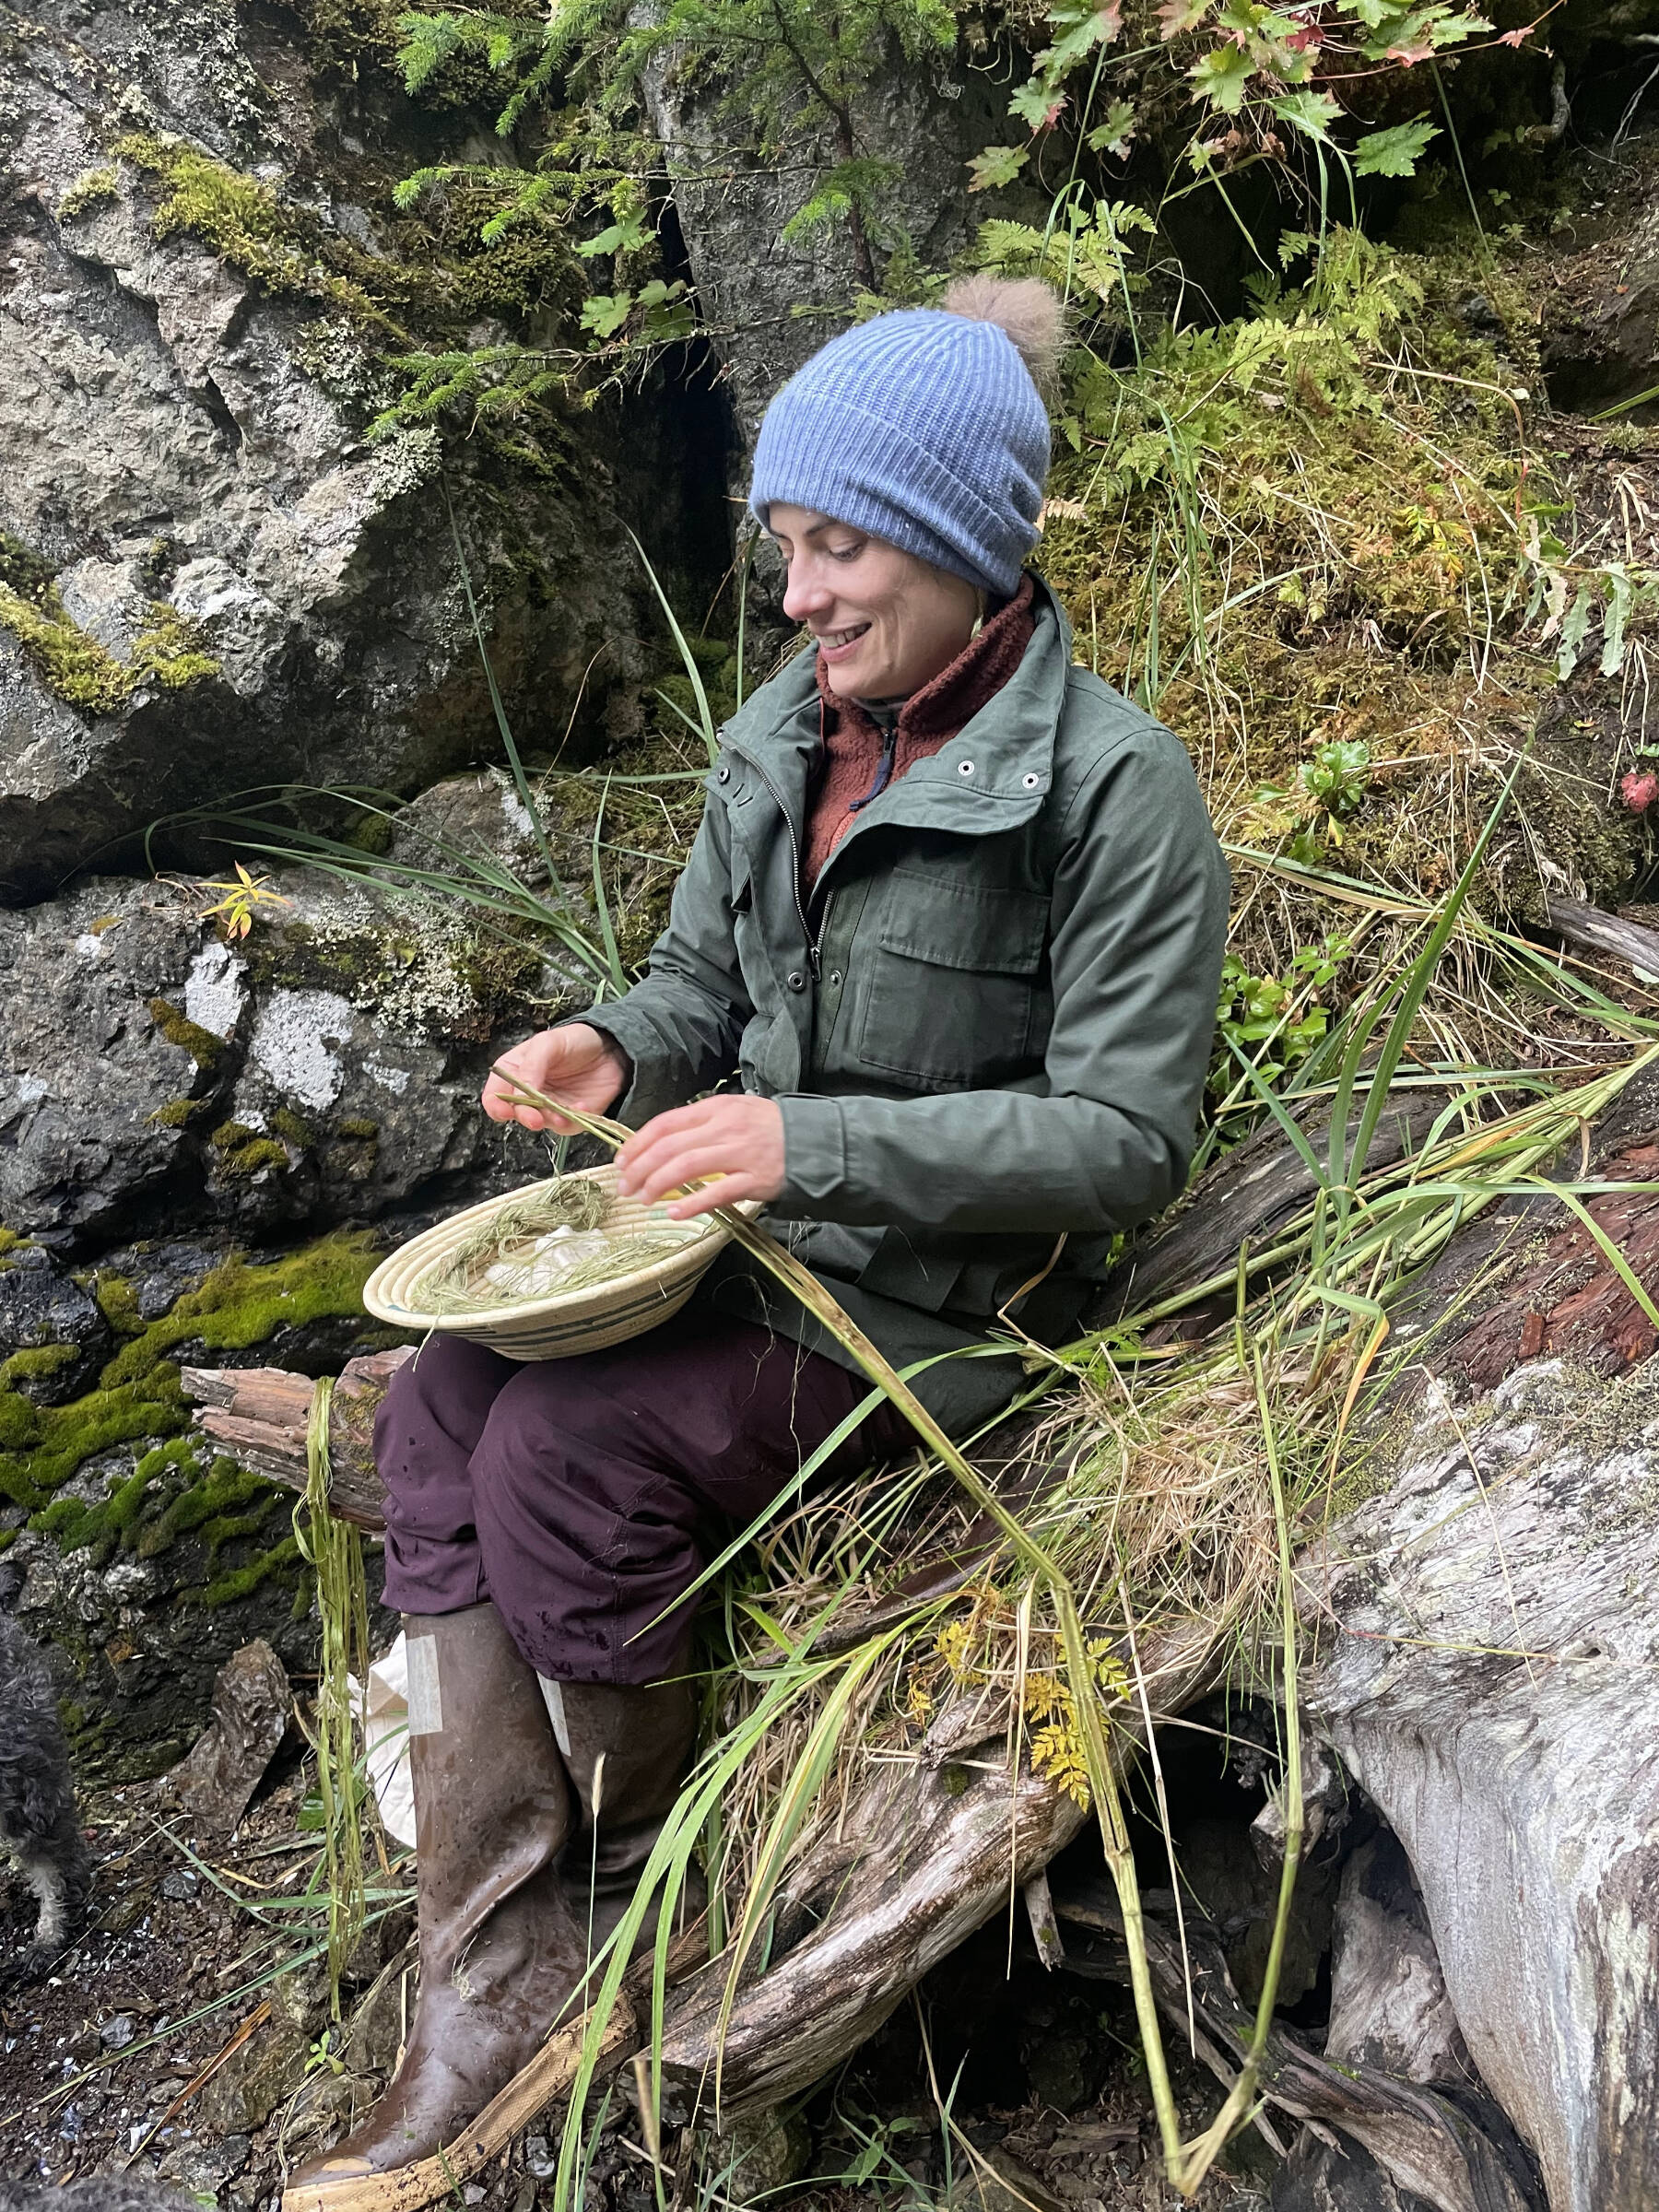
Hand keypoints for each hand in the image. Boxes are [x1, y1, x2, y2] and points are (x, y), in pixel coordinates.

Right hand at [482, 1023, 627, 1133]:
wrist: (612, 1050)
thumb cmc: (575, 1041)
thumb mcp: (548, 1043)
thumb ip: (531, 1066)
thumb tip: (521, 1090)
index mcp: (514, 1072)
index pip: (494, 1096)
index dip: (496, 1106)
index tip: (505, 1110)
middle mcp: (528, 1093)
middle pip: (515, 1114)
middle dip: (525, 1117)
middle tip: (535, 1118)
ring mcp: (548, 1107)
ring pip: (541, 1124)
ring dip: (551, 1120)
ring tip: (564, 1112)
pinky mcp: (570, 1118)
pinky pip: (567, 1128)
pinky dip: (574, 1120)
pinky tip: (582, 1106)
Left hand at [614, 1095, 784, 1219]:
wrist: (816, 1141)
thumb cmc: (771, 1129)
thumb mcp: (736, 1112)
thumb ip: (702, 1123)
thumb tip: (663, 1142)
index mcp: (717, 1108)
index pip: (666, 1123)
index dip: (638, 1143)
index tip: (622, 1161)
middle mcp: (725, 1128)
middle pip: (670, 1147)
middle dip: (640, 1168)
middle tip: (626, 1187)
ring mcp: (740, 1154)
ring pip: (687, 1167)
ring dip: (658, 1184)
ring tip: (644, 1199)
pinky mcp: (755, 1179)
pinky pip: (717, 1193)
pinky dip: (692, 1203)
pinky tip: (674, 1211)